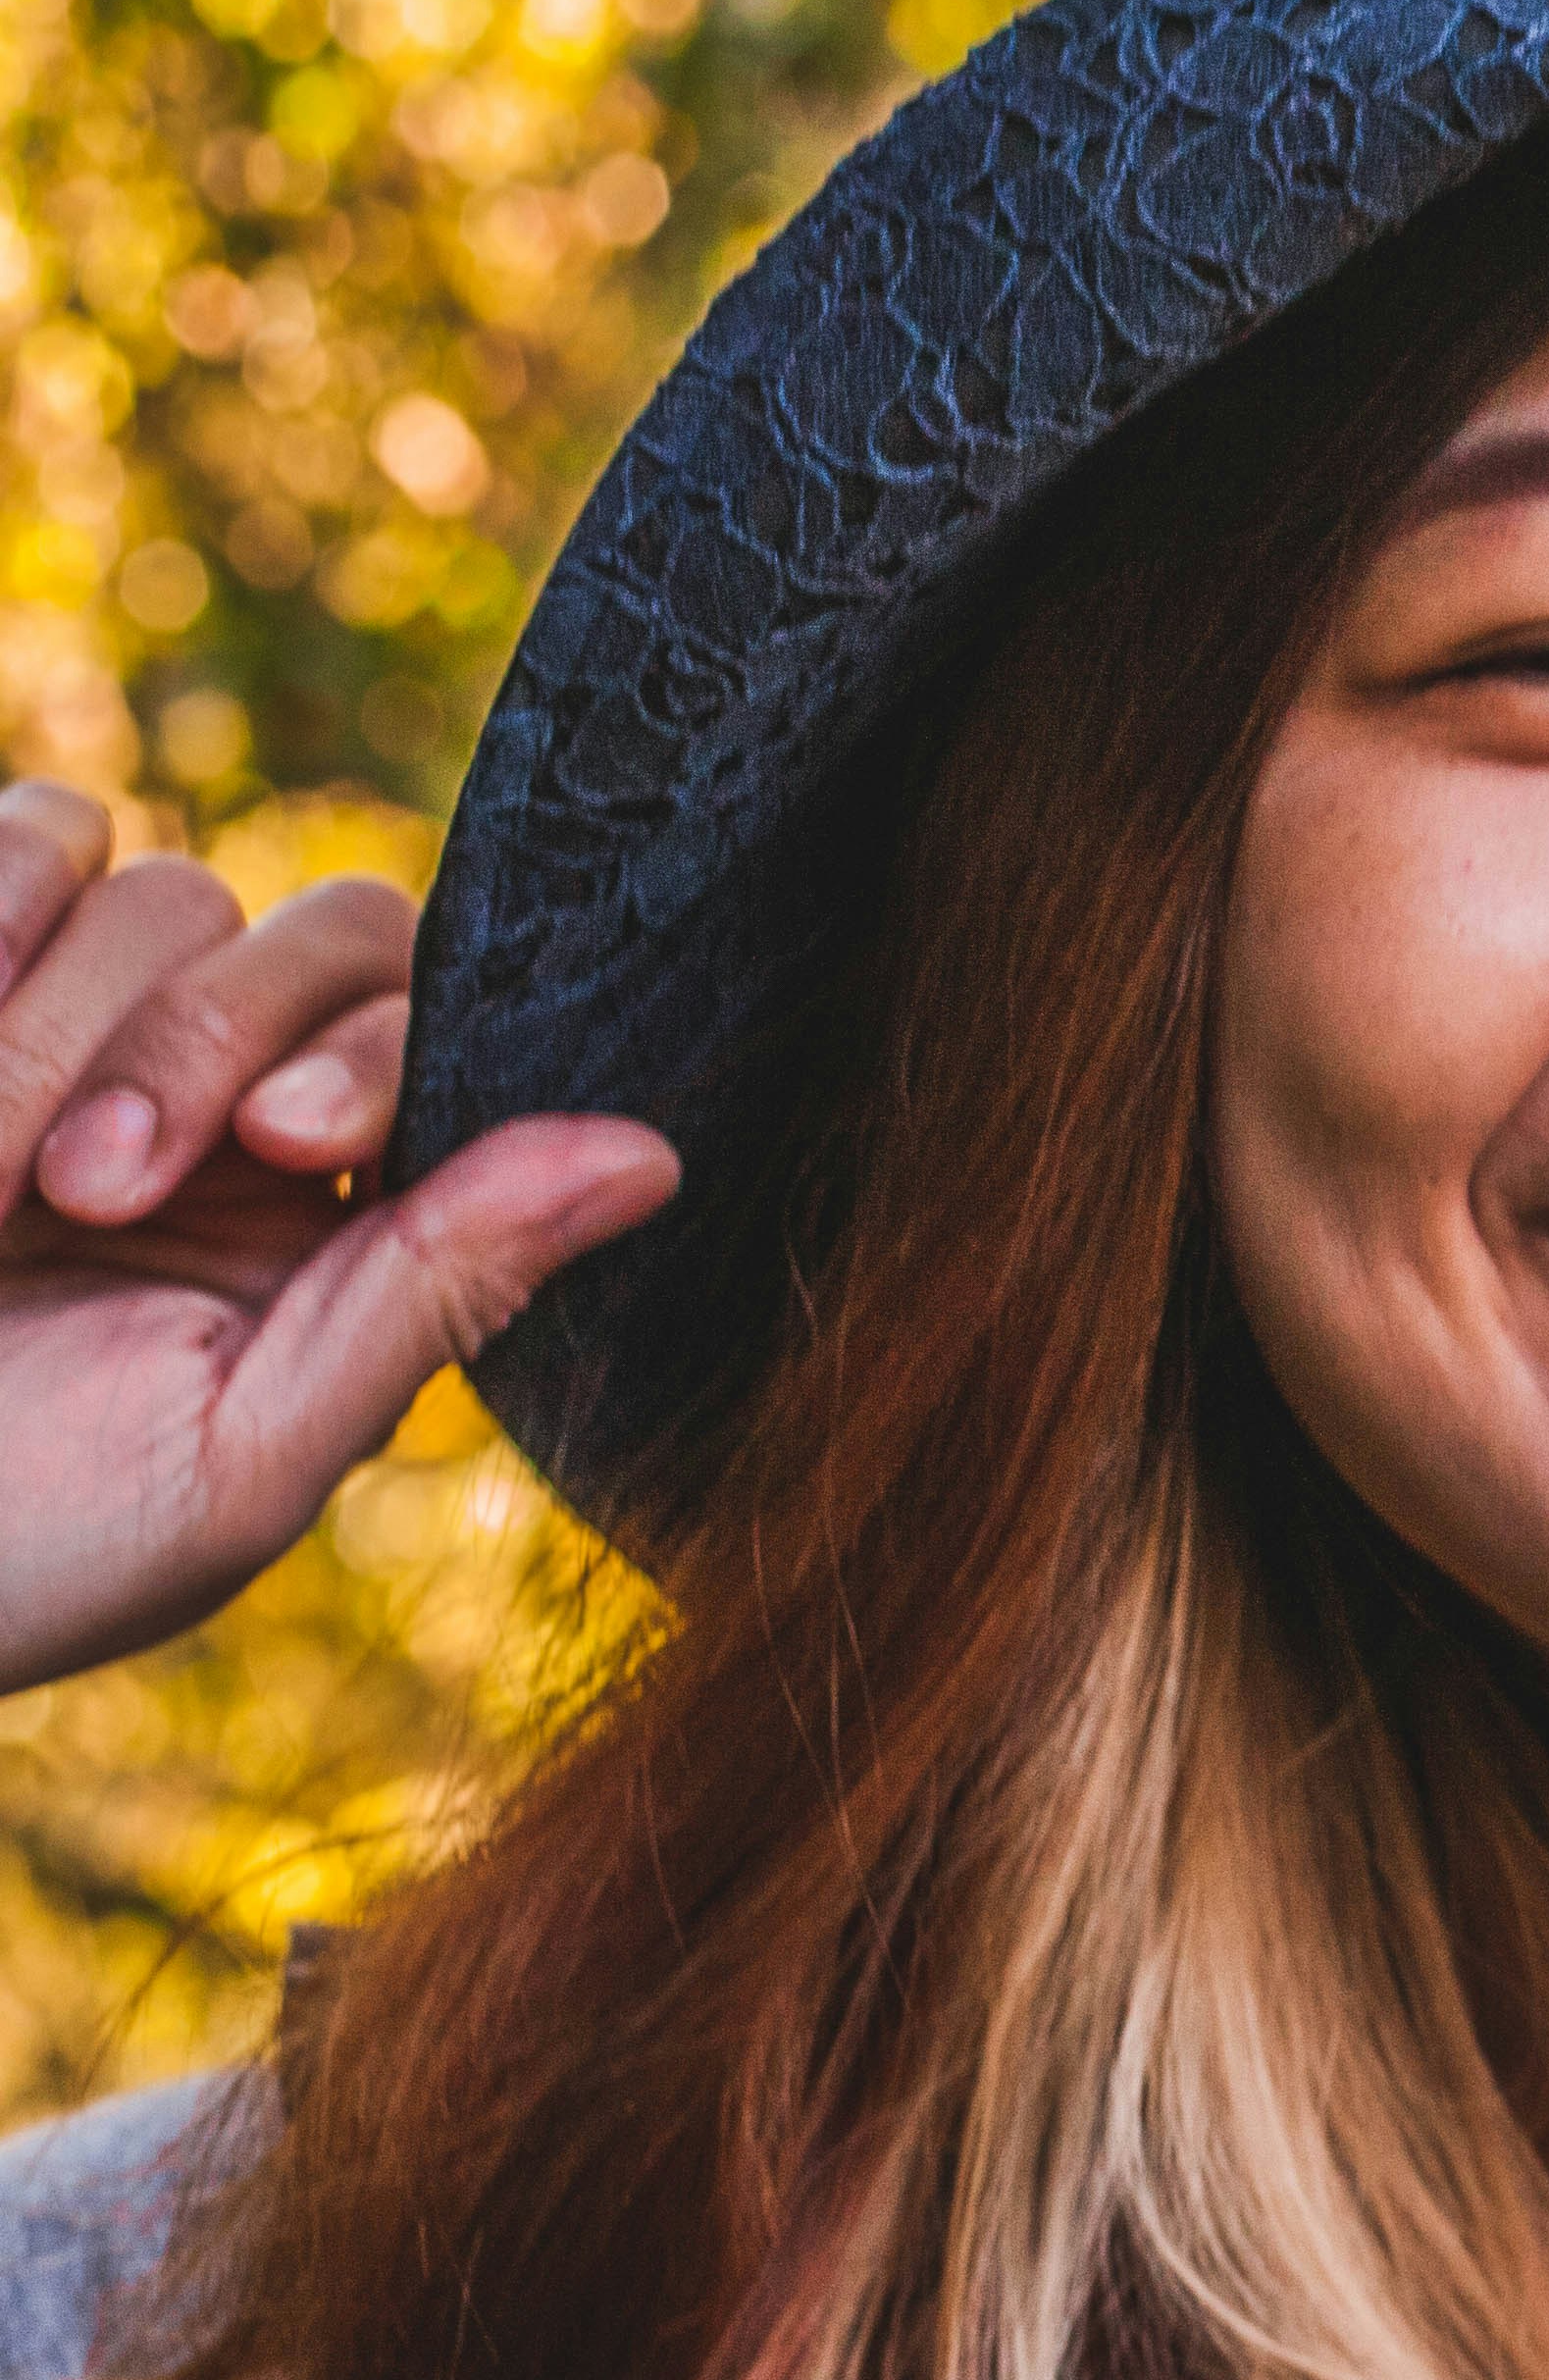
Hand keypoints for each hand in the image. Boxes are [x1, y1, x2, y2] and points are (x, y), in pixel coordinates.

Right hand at [0, 780, 676, 1696]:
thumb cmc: (30, 1542)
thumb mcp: (238, 1457)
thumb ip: (435, 1292)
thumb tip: (653, 1155)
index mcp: (342, 1209)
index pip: (440, 1040)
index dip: (380, 1056)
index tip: (286, 1139)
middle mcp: (238, 1096)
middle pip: (326, 935)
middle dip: (206, 1042)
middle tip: (91, 1191)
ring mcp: (95, 1021)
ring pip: (165, 889)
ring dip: (65, 1025)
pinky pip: (38, 837)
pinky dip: (5, 907)